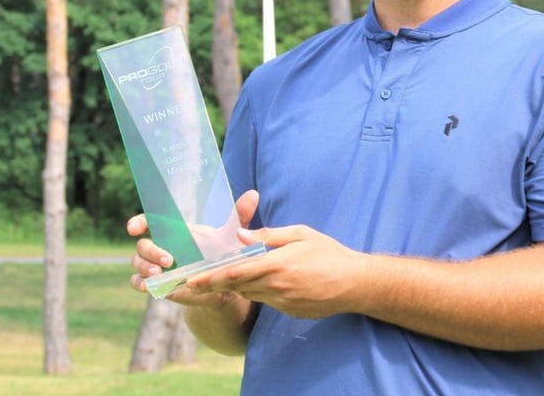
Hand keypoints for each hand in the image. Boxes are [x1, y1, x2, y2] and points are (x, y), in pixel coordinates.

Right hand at [126, 189, 260, 308]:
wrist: (222, 281)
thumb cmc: (222, 252)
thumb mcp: (231, 234)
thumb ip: (239, 215)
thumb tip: (253, 194)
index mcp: (174, 231)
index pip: (148, 221)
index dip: (137, 222)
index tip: (134, 227)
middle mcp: (161, 246)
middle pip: (142, 245)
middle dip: (151, 251)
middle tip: (169, 259)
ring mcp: (157, 266)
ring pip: (137, 263)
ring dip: (144, 268)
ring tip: (159, 273)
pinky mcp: (158, 284)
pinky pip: (138, 283)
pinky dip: (140, 284)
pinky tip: (150, 286)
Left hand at [183, 224, 370, 319]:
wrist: (355, 284)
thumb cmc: (329, 253)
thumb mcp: (301, 234)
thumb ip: (269, 235)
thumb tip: (241, 235)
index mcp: (276, 264)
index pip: (235, 272)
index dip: (210, 277)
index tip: (190, 280)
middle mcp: (276, 286)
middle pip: (236, 286)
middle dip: (212, 284)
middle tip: (189, 285)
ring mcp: (282, 302)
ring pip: (250, 293)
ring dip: (235, 287)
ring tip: (219, 279)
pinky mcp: (288, 310)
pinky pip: (266, 300)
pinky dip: (257, 291)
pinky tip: (259, 282)